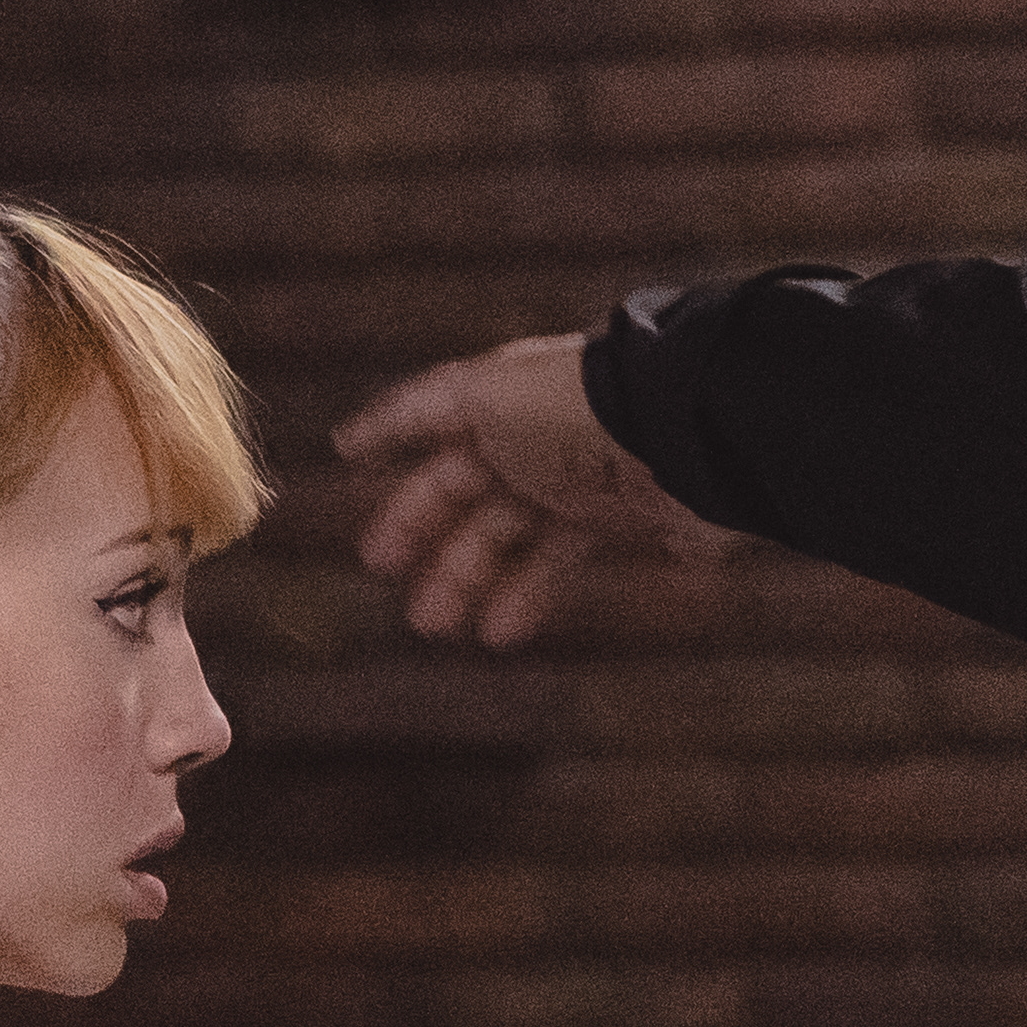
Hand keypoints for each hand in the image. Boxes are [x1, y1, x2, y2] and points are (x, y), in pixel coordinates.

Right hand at [333, 333, 743, 646]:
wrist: (682, 434)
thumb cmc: (580, 406)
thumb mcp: (486, 395)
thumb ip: (421, 411)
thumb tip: (353, 435)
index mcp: (498, 393)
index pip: (430, 411)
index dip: (386, 430)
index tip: (345, 453)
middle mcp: (531, 434)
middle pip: (460, 487)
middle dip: (418, 530)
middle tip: (379, 569)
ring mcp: (573, 481)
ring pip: (503, 537)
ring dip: (464, 580)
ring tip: (435, 626)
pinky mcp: (614, 522)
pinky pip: (556, 565)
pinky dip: (524, 598)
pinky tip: (497, 633)